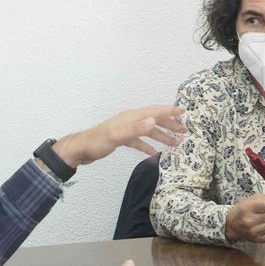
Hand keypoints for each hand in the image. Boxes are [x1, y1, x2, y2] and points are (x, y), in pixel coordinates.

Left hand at [54, 105, 187, 167]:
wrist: (80, 150)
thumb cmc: (97, 142)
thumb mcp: (117, 135)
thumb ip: (136, 129)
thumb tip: (154, 121)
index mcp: (131, 117)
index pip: (154, 112)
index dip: (169, 111)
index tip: (184, 112)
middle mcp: (130, 121)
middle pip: (154, 120)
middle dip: (170, 124)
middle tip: (184, 131)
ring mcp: (126, 130)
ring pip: (148, 131)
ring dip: (162, 136)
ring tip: (175, 143)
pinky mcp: (122, 139)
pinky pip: (140, 142)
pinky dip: (148, 146)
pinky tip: (155, 154)